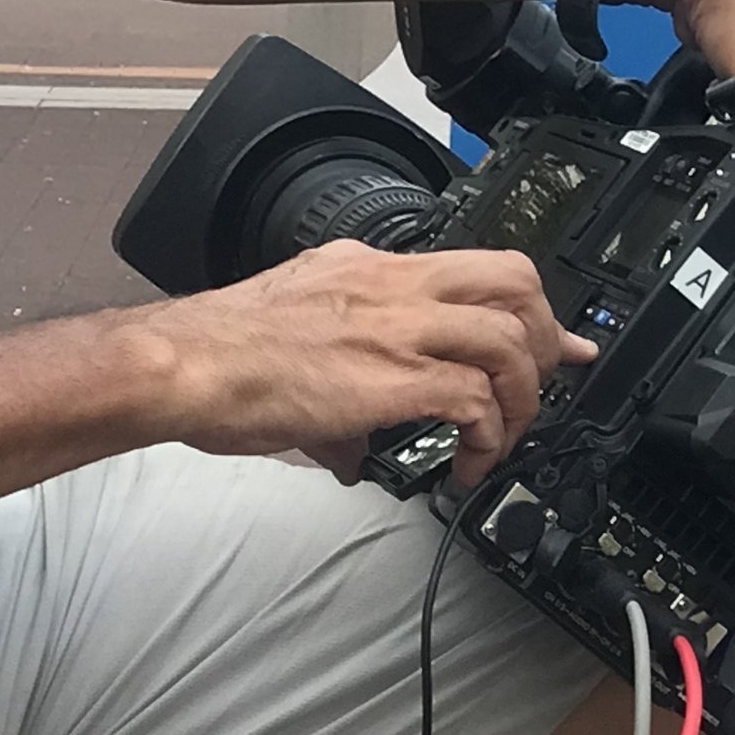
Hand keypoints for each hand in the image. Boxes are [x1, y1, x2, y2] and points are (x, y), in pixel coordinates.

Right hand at [135, 241, 594, 489]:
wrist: (181, 364)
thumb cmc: (214, 353)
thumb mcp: (292, 335)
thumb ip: (338, 380)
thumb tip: (352, 445)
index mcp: (366, 268)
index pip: (471, 267)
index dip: (527, 307)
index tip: (553, 341)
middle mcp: (389, 286)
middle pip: (513, 282)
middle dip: (543, 339)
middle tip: (541, 387)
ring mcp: (394, 328)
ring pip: (508, 340)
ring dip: (523, 399)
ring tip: (503, 440)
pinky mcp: (390, 378)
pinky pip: (474, 401)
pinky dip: (488, 439)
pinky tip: (468, 467)